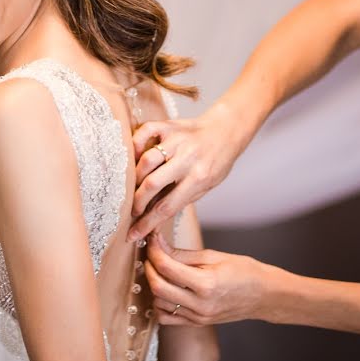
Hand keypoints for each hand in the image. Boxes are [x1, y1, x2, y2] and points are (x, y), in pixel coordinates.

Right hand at [127, 102, 250, 240]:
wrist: (226, 130)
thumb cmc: (216, 162)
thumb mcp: (206, 186)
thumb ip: (181, 199)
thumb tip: (154, 217)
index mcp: (199, 178)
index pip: (167, 207)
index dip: (147, 223)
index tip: (133, 235)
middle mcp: (187, 158)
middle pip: (152, 184)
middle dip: (137, 203)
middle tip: (132, 211)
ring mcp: (177, 140)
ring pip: (146, 160)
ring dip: (135, 178)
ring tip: (134, 187)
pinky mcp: (168, 125)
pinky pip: (144, 132)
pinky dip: (135, 144)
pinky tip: (135, 157)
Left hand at [144, 232, 280, 325]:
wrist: (264, 295)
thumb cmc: (244, 271)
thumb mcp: (214, 256)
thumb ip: (182, 253)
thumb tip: (157, 243)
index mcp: (206, 284)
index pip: (166, 267)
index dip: (154, 250)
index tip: (152, 240)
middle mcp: (200, 304)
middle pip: (157, 286)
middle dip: (149, 266)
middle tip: (152, 253)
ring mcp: (198, 317)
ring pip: (158, 303)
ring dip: (153, 285)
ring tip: (160, 270)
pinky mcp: (196, 323)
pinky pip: (166, 318)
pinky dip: (160, 303)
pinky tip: (167, 289)